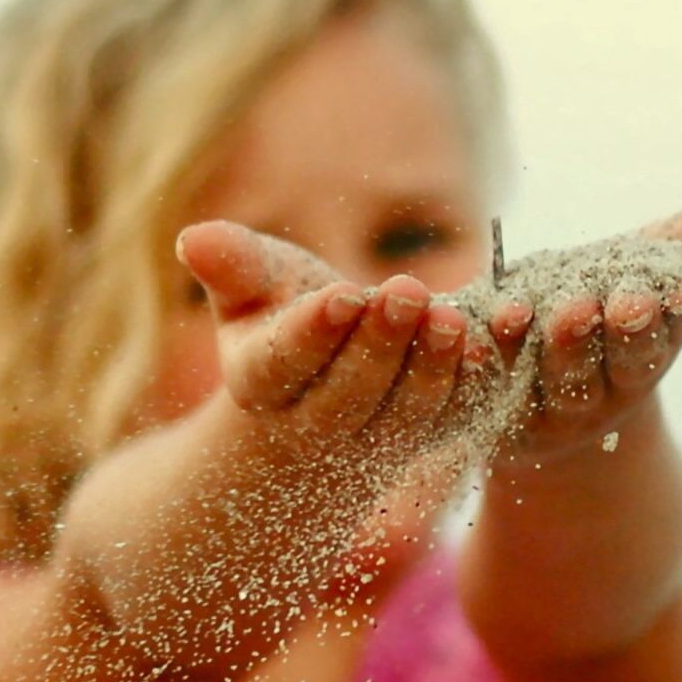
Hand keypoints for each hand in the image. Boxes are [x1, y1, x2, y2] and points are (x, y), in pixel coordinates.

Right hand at [173, 221, 476, 473]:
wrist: (320, 382)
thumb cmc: (278, 314)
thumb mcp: (253, 286)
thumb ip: (232, 264)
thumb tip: (191, 238)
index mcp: (260, 384)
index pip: (282, 365)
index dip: (312, 334)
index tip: (342, 296)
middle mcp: (312, 427)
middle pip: (346, 397)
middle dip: (379, 346)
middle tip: (406, 291)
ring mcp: (370, 443)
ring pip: (402, 418)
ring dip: (430, 370)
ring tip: (452, 318)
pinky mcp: (421, 442)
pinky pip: (451, 422)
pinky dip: (472, 389)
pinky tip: (489, 348)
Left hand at [486, 168, 681, 463]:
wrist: (537, 379)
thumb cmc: (612, 298)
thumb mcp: (663, 256)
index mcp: (646, 351)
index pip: (665, 334)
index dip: (669, 313)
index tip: (679, 289)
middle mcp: (601, 387)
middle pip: (608, 363)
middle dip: (607, 334)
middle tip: (602, 303)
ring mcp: (544, 408)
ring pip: (545, 379)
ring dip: (539, 347)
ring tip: (526, 311)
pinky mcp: (485, 414)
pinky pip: (474, 388)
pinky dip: (467, 359)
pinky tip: (459, 326)